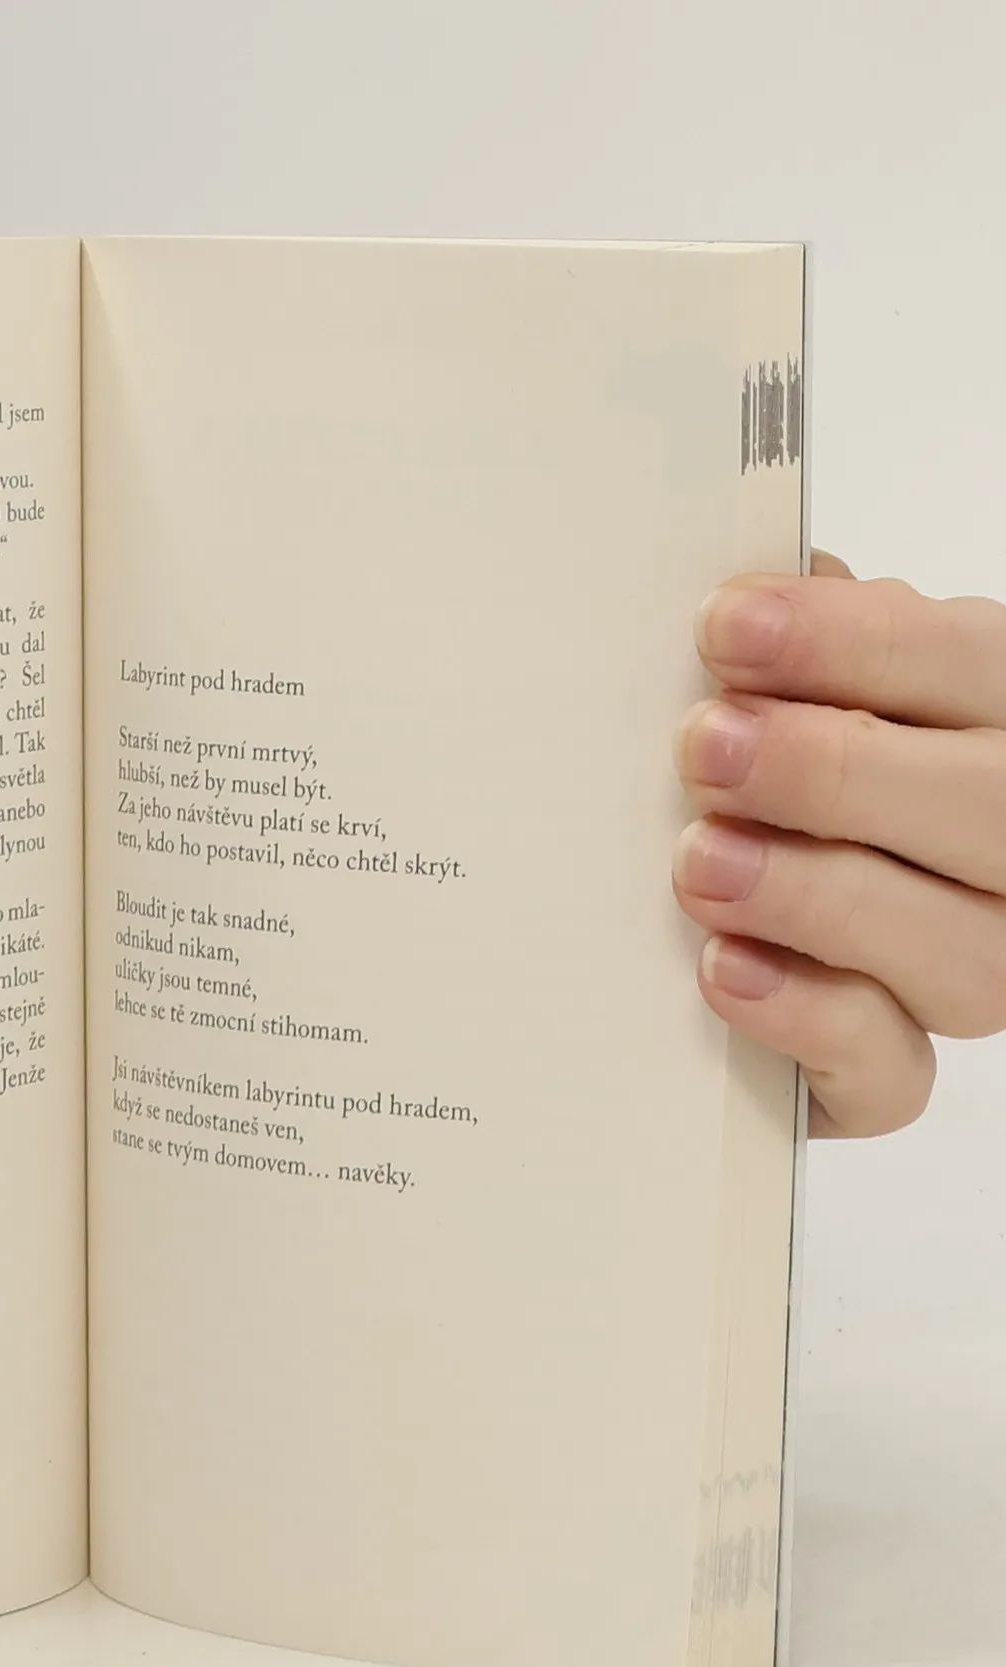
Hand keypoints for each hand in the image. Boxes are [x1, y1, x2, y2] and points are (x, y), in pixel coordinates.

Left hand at [673, 552, 1005, 1136]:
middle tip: (705, 747)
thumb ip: (795, 651)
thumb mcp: (794, 693)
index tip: (727, 626)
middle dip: (834, 770)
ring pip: (956, 948)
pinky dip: (809, 1020)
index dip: (854, 644)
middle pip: (988, 809)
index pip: (972, 665)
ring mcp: (974, 966)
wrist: (755, 931)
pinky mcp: (892, 1072)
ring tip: (702, 861)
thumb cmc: (780, 780)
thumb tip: (756, 582)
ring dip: (816, 897)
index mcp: (1000, 724)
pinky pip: (890, 1070)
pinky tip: (724, 970)